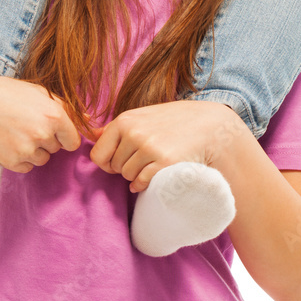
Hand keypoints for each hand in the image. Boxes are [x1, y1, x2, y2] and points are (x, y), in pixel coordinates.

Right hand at [0, 75, 81, 173]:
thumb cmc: (3, 93)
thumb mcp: (36, 91)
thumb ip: (64, 106)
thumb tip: (89, 119)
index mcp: (54, 114)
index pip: (73, 140)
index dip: (62, 135)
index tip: (49, 128)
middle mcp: (44, 133)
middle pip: (56, 149)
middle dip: (45, 140)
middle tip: (24, 124)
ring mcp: (28, 149)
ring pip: (41, 159)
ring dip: (32, 150)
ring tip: (13, 132)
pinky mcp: (12, 161)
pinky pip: (25, 167)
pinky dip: (18, 159)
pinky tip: (6, 142)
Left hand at [89, 100, 241, 192]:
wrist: (209, 127)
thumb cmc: (173, 122)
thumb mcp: (144, 115)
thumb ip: (119, 126)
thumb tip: (91, 133)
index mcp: (125, 120)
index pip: (98, 154)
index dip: (107, 162)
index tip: (119, 161)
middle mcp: (134, 133)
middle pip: (114, 167)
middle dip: (125, 167)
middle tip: (144, 158)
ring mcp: (149, 149)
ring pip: (128, 177)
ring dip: (137, 175)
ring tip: (154, 162)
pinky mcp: (164, 164)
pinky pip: (141, 183)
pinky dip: (145, 184)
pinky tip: (157, 174)